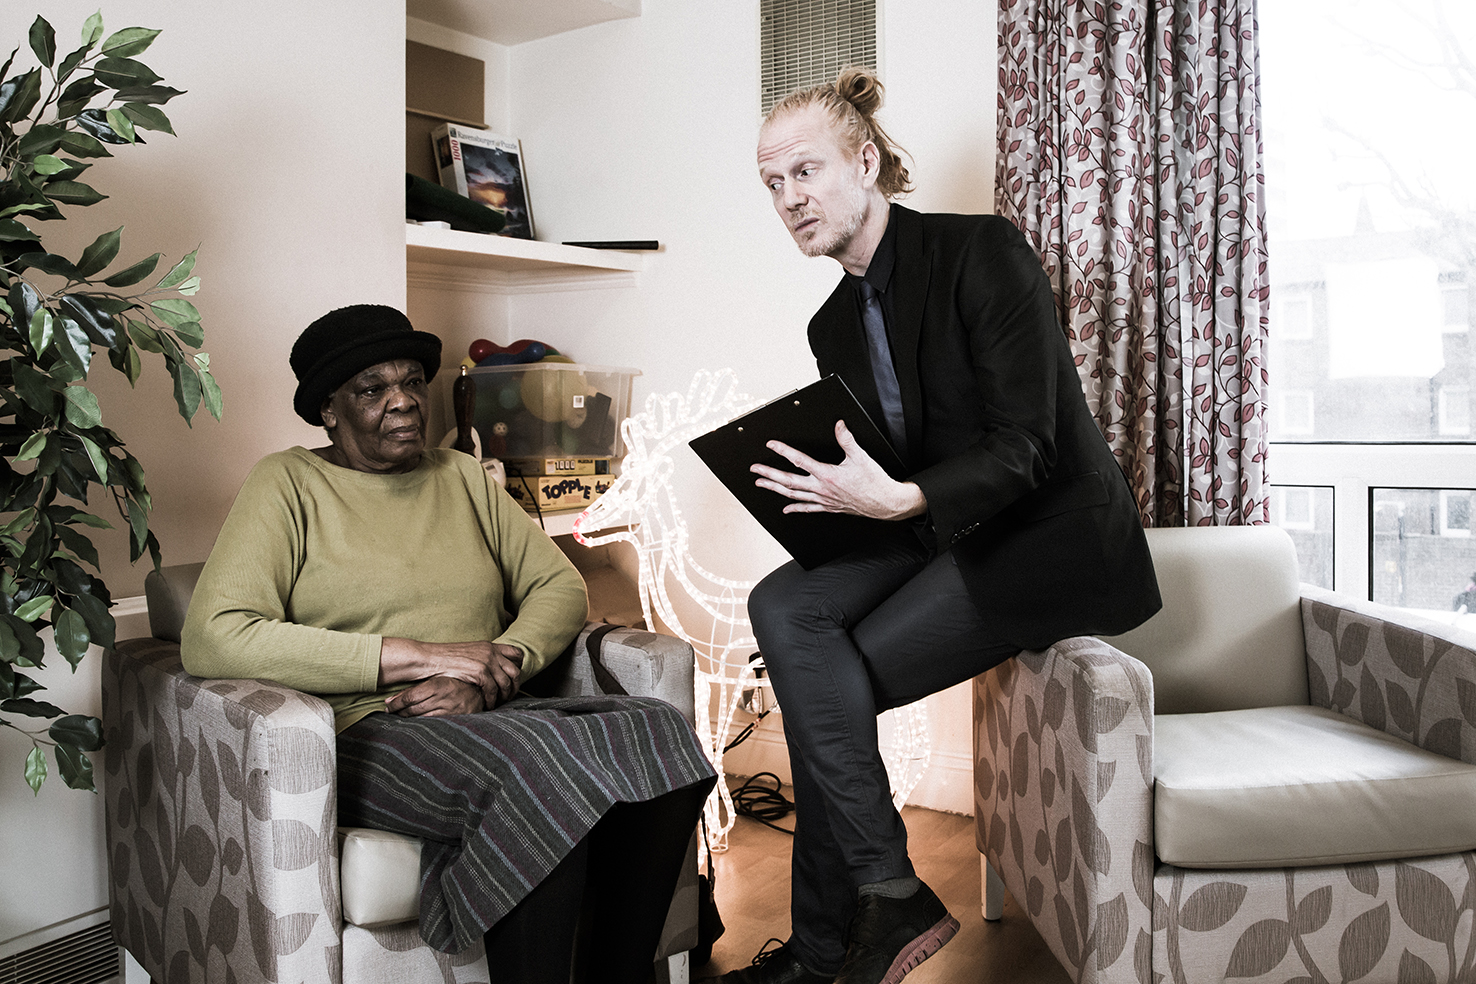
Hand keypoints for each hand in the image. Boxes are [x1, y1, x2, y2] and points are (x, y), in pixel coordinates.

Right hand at [379, 639, 523, 709]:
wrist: (429, 658)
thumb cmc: (446, 659)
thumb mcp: (469, 654)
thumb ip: (483, 658)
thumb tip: (493, 670)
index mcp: (490, 645)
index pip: (517, 653)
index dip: (519, 667)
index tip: (514, 679)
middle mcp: (491, 651)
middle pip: (516, 670)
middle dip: (515, 686)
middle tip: (509, 696)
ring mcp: (487, 661)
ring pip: (506, 682)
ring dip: (504, 696)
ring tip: (498, 703)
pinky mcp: (480, 671)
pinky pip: (493, 690)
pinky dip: (492, 700)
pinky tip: (488, 705)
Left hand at [386, 676, 483, 716]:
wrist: (481, 692)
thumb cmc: (455, 685)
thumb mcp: (437, 681)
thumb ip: (415, 689)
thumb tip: (389, 701)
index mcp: (438, 684)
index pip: (410, 696)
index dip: (396, 703)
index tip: (388, 706)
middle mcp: (444, 697)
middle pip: (414, 708)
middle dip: (400, 712)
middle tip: (392, 712)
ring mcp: (451, 710)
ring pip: (422, 718)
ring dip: (409, 719)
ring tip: (402, 717)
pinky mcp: (456, 719)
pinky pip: (434, 725)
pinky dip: (422, 725)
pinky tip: (417, 724)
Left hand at [750, 420, 926, 520]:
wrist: (885, 503)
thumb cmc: (874, 481)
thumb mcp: (861, 456)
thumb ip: (847, 440)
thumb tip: (839, 425)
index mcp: (827, 474)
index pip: (799, 460)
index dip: (783, 451)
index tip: (771, 445)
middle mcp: (821, 489)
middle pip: (788, 481)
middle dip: (769, 474)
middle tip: (754, 470)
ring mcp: (823, 500)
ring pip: (793, 495)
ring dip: (775, 489)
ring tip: (761, 484)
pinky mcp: (829, 507)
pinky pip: (807, 509)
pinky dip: (795, 508)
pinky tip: (785, 508)